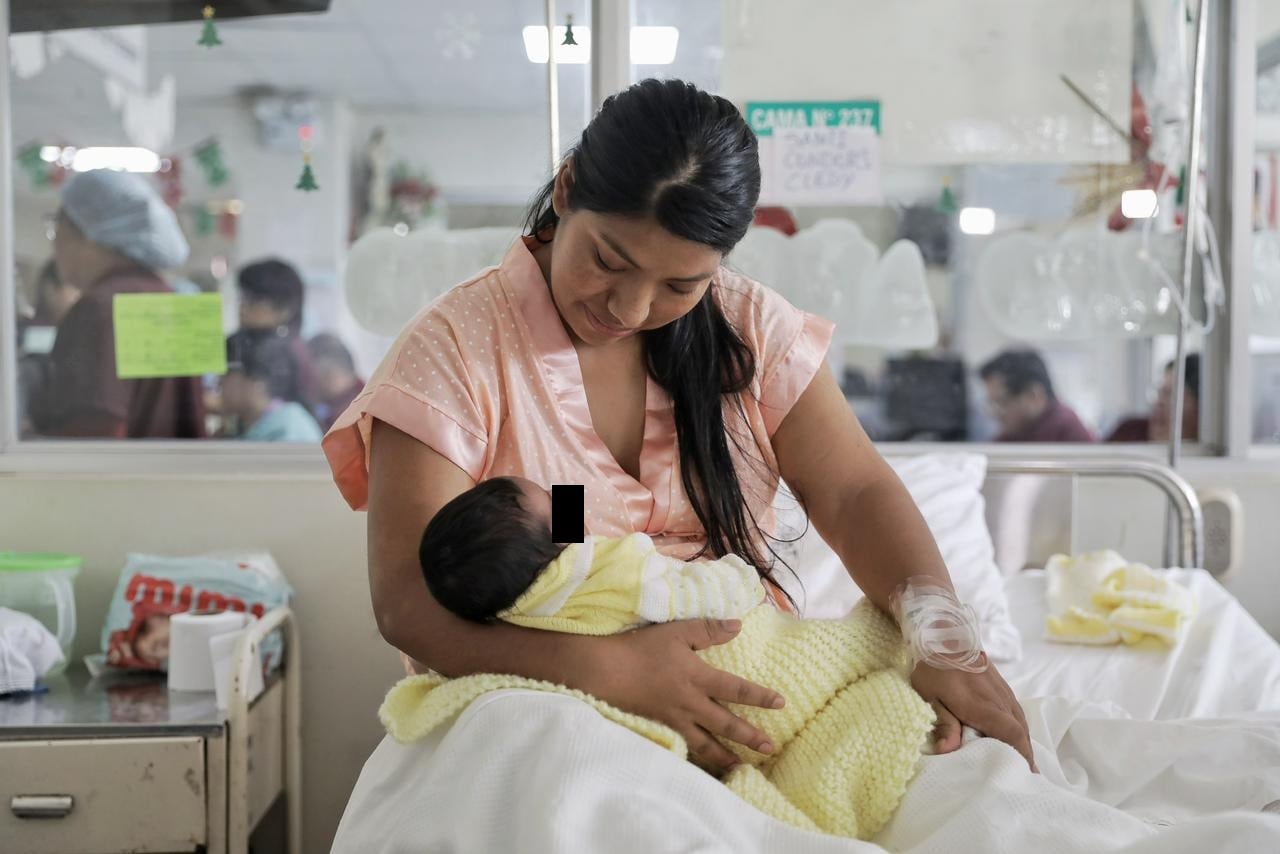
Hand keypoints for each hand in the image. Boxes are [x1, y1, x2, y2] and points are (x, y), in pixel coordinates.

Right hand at [580, 618, 785, 775]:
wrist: (604, 671)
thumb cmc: (640, 649)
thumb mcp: (676, 631)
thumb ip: (708, 629)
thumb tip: (738, 626)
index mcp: (697, 677)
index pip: (735, 689)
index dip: (759, 697)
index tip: (780, 703)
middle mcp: (689, 703)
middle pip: (725, 724)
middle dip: (749, 736)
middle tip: (770, 748)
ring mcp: (673, 719)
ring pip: (705, 743)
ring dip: (725, 756)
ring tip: (741, 767)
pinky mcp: (658, 727)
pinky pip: (683, 747)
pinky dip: (697, 759)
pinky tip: (703, 766)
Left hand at [910, 658, 1036, 771]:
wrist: (944, 635)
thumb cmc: (933, 667)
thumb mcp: (929, 695)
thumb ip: (943, 722)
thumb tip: (948, 751)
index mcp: (981, 704)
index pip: (1011, 732)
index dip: (1021, 753)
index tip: (1027, 772)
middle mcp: (997, 698)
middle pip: (1020, 730)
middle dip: (1024, 754)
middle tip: (1024, 775)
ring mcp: (1002, 691)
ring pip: (1020, 720)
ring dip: (1022, 741)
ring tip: (1020, 761)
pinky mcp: (1001, 685)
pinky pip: (1016, 710)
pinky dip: (1018, 727)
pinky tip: (1012, 736)